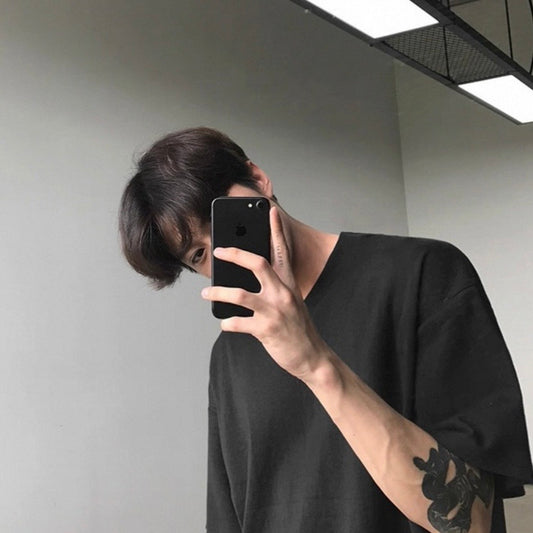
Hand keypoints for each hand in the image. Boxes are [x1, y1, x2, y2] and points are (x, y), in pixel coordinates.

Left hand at [201, 206, 328, 379]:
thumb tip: (246, 279)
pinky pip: (238, 322)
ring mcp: (275, 311)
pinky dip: (227, 322)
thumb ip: (275, 288)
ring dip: (218, 292)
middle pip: (257, 264)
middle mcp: (283, 294)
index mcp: (289, 284)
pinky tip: (225, 322)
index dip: (276, 231)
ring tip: (205, 292)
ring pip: (240, 294)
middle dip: (235, 254)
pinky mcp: (266, 330)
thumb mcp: (292, 302)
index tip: (270, 212)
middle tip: (218, 251)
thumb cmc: (298, 328)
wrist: (312, 357)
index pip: (282, 252)